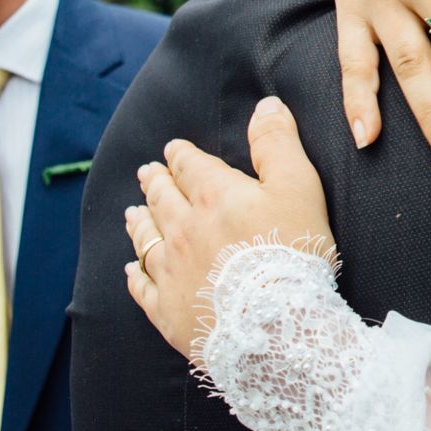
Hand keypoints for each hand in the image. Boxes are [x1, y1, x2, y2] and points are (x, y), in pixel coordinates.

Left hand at [125, 97, 334, 360]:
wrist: (276, 325)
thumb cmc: (293, 252)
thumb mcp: (298, 186)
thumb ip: (277, 144)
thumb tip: (265, 105)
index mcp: (214, 196)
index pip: (190, 166)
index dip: (180, 155)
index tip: (173, 150)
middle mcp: (183, 229)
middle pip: (162, 199)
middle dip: (155, 182)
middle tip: (147, 173)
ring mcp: (171, 270)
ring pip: (146, 238)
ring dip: (140, 221)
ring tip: (134, 212)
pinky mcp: (166, 309)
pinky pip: (142, 287)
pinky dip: (134, 274)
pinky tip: (131, 269)